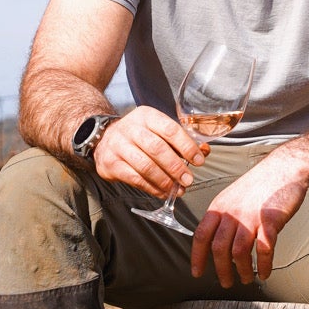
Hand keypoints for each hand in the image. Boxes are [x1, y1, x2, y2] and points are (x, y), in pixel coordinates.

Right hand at [92, 107, 207, 199]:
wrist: (103, 138)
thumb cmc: (138, 135)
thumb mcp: (157, 130)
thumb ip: (181, 140)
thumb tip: (204, 151)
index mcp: (147, 116)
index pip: (170, 129)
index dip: (187, 146)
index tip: (198, 160)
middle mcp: (131, 128)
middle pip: (157, 149)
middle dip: (176, 167)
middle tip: (188, 180)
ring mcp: (118, 146)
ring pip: (145, 166)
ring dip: (165, 181)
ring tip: (178, 189)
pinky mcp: (111, 163)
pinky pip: (135, 178)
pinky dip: (152, 188)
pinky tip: (163, 192)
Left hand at [190, 148, 308, 286]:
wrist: (285, 168)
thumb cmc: (261, 184)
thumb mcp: (233, 196)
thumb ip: (224, 216)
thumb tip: (217, 241)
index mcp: (219, 207)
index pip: (201, 235)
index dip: (197, 257)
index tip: (197, 273)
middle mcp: (232, 212)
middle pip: (219, 249)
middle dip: (221, 270)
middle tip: (226, 282)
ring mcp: (250, 217)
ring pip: (239, 252)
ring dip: (242, 270)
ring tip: (246, 279)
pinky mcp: (270, 221)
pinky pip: (264, 250)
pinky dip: (264, 265)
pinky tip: (265, 272)